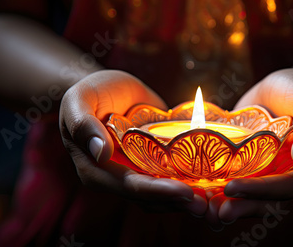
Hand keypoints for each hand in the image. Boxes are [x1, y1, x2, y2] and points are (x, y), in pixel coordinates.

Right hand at [59, 70, 206, 214]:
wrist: (108, 88)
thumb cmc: (90, 92)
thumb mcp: (79, 100)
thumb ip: (83, 124)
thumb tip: (100, 152)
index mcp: (95, 170)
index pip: (129, 186)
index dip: (157, 191)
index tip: (185, 191)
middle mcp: (116, 178)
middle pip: (149, 198)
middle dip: (178, 202)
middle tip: (206, 203)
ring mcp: (135, 173)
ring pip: (162, 195)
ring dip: (186, 199)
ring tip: (213, 199)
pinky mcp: (152, 165)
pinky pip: (170, 179)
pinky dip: (188, 183)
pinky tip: (211, 182)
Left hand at [206, 68, 292, 227]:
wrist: (283, 88)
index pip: (291, 186)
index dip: (263, 191)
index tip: (233, 188)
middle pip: (268, 201)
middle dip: (241, 208)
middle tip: (214, 211)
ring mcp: (271, 176)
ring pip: (251, 199)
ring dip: (228, 206)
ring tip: (203, 209)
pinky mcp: (251, 170)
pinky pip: (236, 182)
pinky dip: (219, 190)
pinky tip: (198, 193)